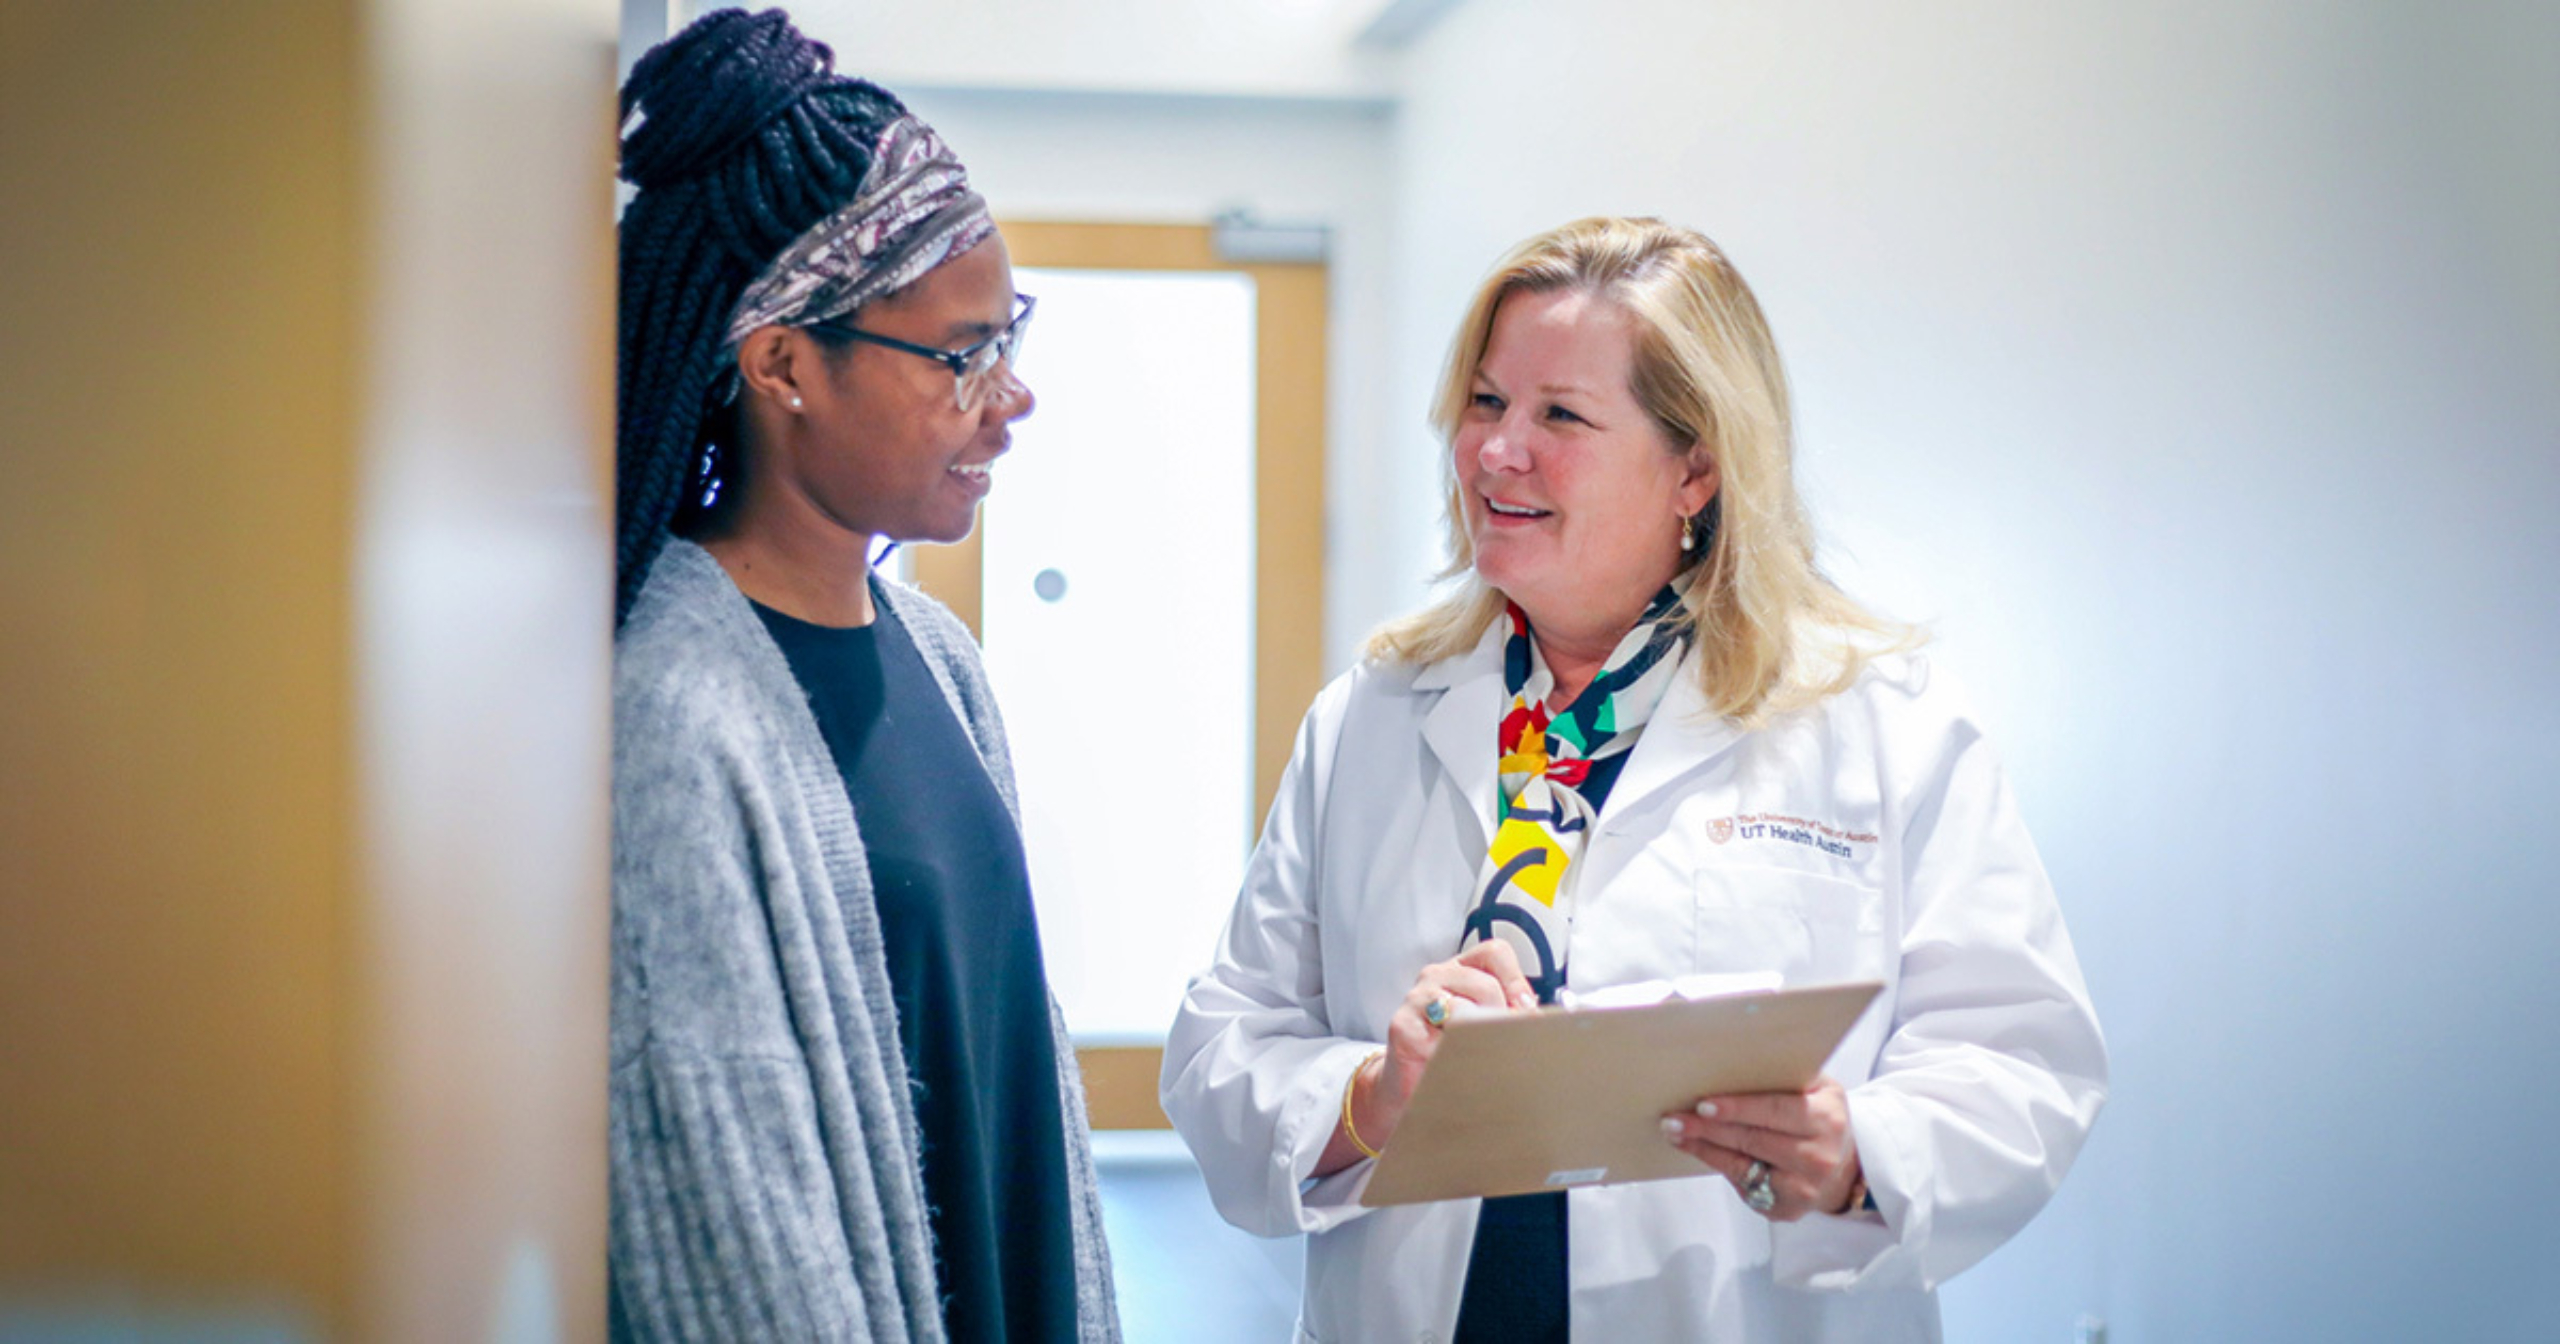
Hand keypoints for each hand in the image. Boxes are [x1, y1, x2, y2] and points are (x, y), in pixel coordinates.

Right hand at [1336, 942, 1536, 1162]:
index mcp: (1459, 969)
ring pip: (1465, 1010)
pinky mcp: (1403, 1027)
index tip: (1525, 1008)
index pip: (1495, 953)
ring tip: (1479, 1055)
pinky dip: (1457, 1054)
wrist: (1408, 1087)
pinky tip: (1455, 1063)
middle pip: (1485, 985)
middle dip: (1502, 1017)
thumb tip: (1536, 1018)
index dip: (1516, 980)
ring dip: (1480, 1038)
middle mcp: (1435, 977)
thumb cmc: (1450, 1052)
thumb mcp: (1482, 1024)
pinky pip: (1442, 1037)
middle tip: (1503, 1041)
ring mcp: (1417, 999)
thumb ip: (1507, 1012)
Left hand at [1661, 1076, 1860, 1221]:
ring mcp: (1804, 1188)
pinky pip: (1743, 1185)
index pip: (1776, 1111)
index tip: (1704, 1105)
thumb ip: (1786, 1076)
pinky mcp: (1787, 1208)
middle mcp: (1819, 1157)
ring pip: (1742, 1165)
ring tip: (1675, 1132)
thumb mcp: (1817, 1090)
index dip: (1738, 1109)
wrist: (1841, 1166)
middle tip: (1675, 1118)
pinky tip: (1696, 1150)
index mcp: (1827, 1118)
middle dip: (1709, 1129)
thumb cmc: (1818, 1118)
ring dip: (1703, 1148)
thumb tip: (1729, 1060)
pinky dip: (1717, 1165)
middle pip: (1753, 1140)